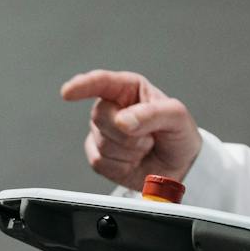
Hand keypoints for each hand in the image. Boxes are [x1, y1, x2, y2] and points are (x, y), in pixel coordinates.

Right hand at [59, 69, 201, 190]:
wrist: (181, 168)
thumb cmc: (179, 135)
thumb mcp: (177, 117)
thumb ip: (152, 114)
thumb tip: (123, 121)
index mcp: (128, 89)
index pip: (101, 82)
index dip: (83, 85)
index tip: (68, 92)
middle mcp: (113, 108)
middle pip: (100, 117)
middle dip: (128, 132)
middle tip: (150, 136)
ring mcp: (104, 133)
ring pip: (101, 143)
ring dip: (129, 151)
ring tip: (145, 148)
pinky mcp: (99, 156)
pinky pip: (100, 162)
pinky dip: (121, 166)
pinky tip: (134, 161)